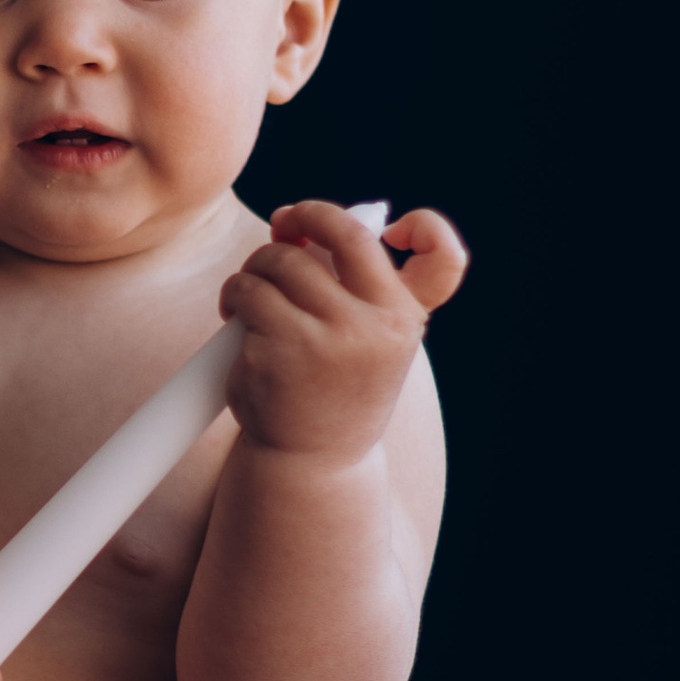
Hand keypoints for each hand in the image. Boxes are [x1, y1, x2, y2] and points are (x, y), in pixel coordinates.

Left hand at [220, 198, 467, 461]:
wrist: (310, 459)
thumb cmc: (337, 386)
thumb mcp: (371, 339)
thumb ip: (355, 282)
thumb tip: (296, 221)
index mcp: (405, 319)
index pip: (444, 258)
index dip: (428, 227)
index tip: (390, 228)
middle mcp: (374, 326)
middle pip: (337, 233)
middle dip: (301, 221)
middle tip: (281, 233)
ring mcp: (325, 338)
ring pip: (279, 261)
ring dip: (256, 268)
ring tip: (251, 294)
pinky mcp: (276, 349)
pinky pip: (246, 293)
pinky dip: (235, 297)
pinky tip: (237, 320)